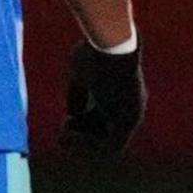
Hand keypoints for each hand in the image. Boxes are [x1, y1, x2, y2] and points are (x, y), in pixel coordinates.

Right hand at [64, 38, 144, 152]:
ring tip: (62, 136)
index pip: (104, 117)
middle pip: (106, 133)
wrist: (112, 45)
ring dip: (83, 145)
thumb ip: (78, 94)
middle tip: (60, 137)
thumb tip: (73, 114)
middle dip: (82, 138)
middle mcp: (131, 108)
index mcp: (123, 93)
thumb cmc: (95, 52)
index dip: (84, 124)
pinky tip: (69, 134)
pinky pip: (109, 147)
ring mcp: (131, 116)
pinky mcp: (127, 123)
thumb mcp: (80, 72)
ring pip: (108, 144)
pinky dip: (87, 146)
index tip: (65, 122)